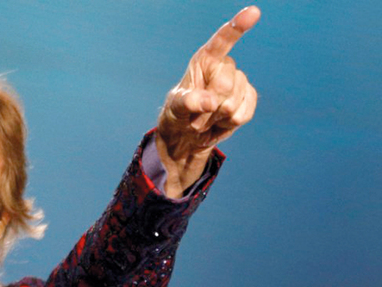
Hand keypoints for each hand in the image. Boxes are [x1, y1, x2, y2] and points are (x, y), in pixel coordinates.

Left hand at [157, 6, 260, 197]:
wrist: (188, 133)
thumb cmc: (178, 113)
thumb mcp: (175, 108)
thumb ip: (188, 102)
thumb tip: (210, 102)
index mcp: (204, 60)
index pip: (222, 40)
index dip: (237, 26)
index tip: (253, 12)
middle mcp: (224, 67)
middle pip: (225, 85)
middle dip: (209, 106)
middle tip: (197, 113)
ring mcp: (239, 82)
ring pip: (233, 103)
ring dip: (217, 118)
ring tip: (207, 118)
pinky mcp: (248, 99)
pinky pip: (244, 114)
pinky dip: (229, 125)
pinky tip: (220, 123)